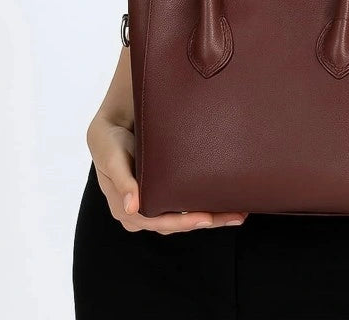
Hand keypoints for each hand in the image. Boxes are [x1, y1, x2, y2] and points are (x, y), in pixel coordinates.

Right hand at [86, 117, 247, 234]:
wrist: (112, 126)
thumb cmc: (110, 142)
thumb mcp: (112, 158)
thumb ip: (121, 180)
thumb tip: (132, 207)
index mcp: (126, 210)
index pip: (159, 222)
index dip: (183, 222)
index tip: (205, 218)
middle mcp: (141, 213)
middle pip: (178, 223)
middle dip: (207, 221)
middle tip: (235, 216)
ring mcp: (154, 205)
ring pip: (185, 217)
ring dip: (211, 217)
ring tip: (238, 212)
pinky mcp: (163, 194)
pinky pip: (185, 205)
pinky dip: (205, 205)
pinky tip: (226, 202)